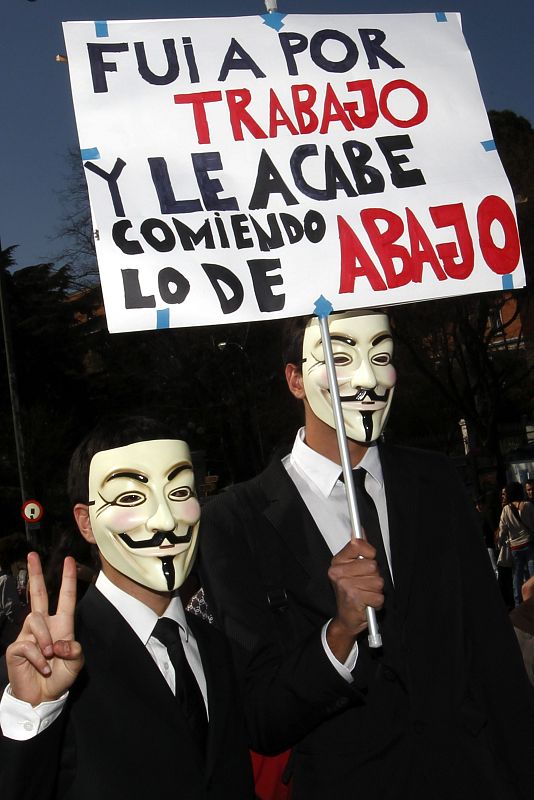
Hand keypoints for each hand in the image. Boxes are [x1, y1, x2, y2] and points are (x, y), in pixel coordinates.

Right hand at [6, 552, 83, 706]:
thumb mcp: (75, 663)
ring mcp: (29, 635)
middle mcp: (44, 625)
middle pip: (38, 594)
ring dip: (46, 640)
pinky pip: (28, 645)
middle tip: (33, 555)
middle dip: (36, 574)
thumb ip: (74, 650)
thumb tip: (61, 642)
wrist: (42, 697)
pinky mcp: (17, 648)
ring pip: (35, 620)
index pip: (65, 598)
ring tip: (51, 656)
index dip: (68, 580)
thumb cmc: (59, 678)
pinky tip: (43, 667)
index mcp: (61, 625)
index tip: (69, 561)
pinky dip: (39, 659)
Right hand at [327, 538, 383, 661]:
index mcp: (337, 562)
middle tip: (365, 583)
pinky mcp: (354, 598)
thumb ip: (358, 548)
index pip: (357, 544)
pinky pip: (378, 596)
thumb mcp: (352, 568)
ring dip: (376, 590)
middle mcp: (338, 572)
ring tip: (366, 594)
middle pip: (372, 565)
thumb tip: (359, 530)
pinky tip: (367, 603)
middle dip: (374, 576)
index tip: (368, 558)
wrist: (346, 618)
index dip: (369, 552)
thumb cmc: (351, 592)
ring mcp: (345, 585)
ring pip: (378, 581)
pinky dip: (376, 602)